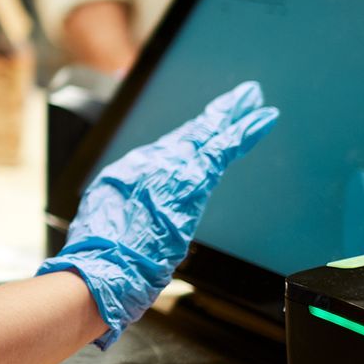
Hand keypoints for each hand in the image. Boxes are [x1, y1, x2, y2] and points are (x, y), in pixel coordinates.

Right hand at [36, 80, 277, 346]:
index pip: (171, 148)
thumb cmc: (102, 257)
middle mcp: (151, 163)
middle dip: (219, 114)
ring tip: (255, 101)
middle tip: (243, 96)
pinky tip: (262, 120)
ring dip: (235, 118)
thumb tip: (141, 215)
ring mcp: (171, 170)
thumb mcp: (109, 223)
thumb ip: (130, 210)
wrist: (101, 267)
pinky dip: (244, 134)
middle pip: (193, 134)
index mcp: (131, 172)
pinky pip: (224, 151)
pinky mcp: (192, 182)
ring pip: (210, 136)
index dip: (194, 134)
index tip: (210, 123)